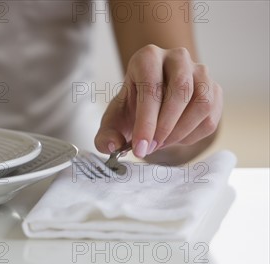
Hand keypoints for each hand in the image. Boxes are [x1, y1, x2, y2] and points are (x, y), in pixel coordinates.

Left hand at [94, 45, 222, 158]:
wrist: (151, 104)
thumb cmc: (131, 108)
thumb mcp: (112, 121)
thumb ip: (105, 136)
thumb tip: (112, 146)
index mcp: (147, 57)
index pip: (151, 87)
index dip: (146, 122)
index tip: (139, 147)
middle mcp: (177, 57)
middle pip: (181, 91)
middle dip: (165, 127)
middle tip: (150, 148)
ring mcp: (200, 71)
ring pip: (202, 103)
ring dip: (181, 132)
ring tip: (161, 144)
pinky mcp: (214, 90)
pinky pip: (211, 117)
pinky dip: (193, 135)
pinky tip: (175, 139)